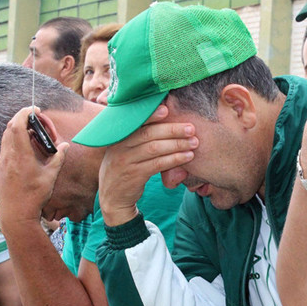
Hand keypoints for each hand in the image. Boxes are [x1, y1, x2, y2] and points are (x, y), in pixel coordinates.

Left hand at [0, 107, 68, 223]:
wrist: (16, 215)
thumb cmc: (34, 197)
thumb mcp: (50, 177)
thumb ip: (57, 158)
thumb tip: (65, 146)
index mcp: (20, 155)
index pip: (17, 125)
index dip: (24, 113)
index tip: (33, 109)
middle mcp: (8, 156)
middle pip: (9, 128)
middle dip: (20, 119)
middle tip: (33, 119)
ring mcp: (1, 162)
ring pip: (5, 138)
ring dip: (16, 130)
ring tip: (30, 133)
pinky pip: (4, 148)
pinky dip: (13, 141)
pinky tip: (23, 149)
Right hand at [98, 105, 196, 225]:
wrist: (112, 197)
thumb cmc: (125, 167)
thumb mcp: (125, 149)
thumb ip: (139, 136)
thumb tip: (164, 115)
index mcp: (118, 135)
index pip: (135, 121)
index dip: (151, 114)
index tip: (168, 109)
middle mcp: (119, 146)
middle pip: (148, 133)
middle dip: (172, 129)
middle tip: (191, 128)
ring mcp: (125, 161)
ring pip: (155, 148)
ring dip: (177, 144)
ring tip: (194, 143)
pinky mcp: (134, 176)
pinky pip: (157, 164)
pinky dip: (174, 159)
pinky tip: (187, 157)